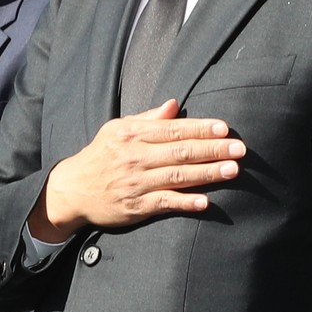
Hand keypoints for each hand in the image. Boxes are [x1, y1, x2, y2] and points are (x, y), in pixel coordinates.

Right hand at [30, 100, 245, 237]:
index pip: (173, 129)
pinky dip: (185, 202)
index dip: (200, 128)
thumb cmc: (100, 156)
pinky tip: (205, 201)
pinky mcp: (135, 206)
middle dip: (212, 149)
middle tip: (240, 149)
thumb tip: (174, 105)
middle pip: (180, 152)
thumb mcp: (117, 129)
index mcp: (132, 134)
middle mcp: (134, 157)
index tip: (224, 129)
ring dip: (207, 173)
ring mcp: (135, 182)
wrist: (71, 190)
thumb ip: (148, 118)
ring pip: (177, 176)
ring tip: (232, 170)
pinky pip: (164, 203)